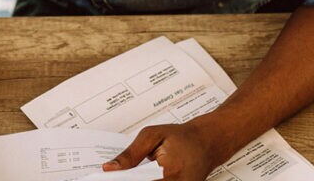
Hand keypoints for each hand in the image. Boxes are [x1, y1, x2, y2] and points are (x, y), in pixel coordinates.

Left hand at [103, 121, 228, 180]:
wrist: (208, 143)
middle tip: (114, 173)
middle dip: (128, 179)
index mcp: (170, 173)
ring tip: (127, 172)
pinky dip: (146, 180)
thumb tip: (110, 168)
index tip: (106, 176)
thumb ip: (130, 155)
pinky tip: (139, 174)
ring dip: (137, 179)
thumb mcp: (152, 136)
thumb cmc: (182, 137)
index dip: (122, 179)